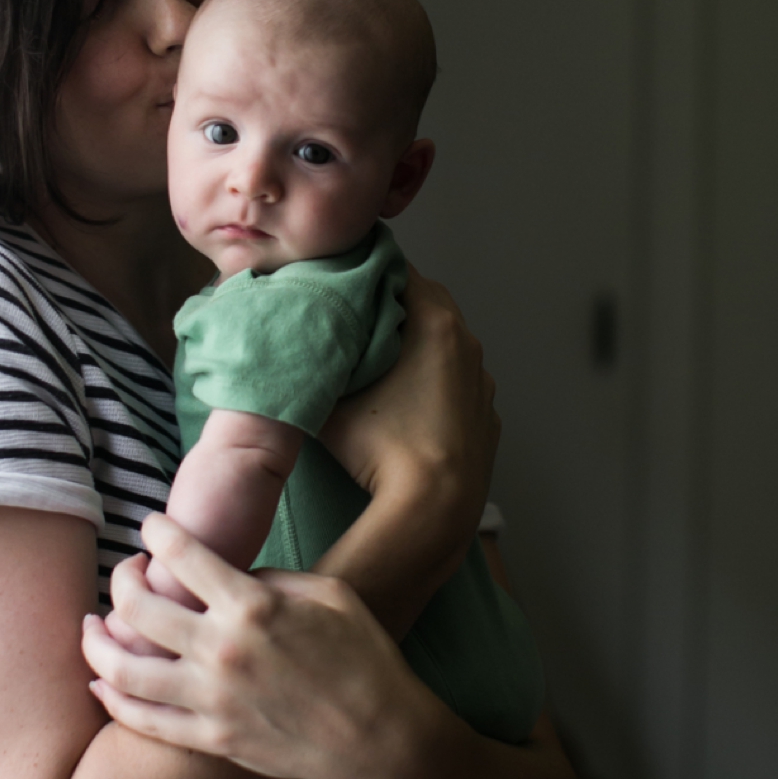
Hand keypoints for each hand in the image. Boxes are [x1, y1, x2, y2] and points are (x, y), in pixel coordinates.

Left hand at [81, 514, 444, 778]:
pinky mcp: (211, 740)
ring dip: (96, 641)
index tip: (150, 527)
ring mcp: (212, 700)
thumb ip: (271, 579)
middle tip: (126, 570)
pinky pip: (144, 720)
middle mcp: (222, 651)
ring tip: (91, 625)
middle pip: (137, 607)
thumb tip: (231, 578)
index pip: (181, 555)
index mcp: (253, 606)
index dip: (156, 532)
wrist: (379, 739)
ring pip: (124, 669)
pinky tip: (101, 683)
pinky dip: (113, 700)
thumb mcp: (329, 595)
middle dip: (120, 578)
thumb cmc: (364, 658)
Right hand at [321, 267, 498, 559]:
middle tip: (352, 318)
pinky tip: (405, 406)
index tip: (340, 282)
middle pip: (426, 302)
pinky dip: (433, 382)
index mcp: (435, 323)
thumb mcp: (328, 399)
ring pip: (445, 344)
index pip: (399, 270)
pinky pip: (456, 383)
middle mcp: (468, 345)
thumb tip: (291, 352)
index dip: (365, 272)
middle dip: (389, 305)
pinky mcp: (486, 417)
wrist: (434, 508)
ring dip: (414, 345)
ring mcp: (481, 383)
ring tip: (376, 364)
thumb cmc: (382, 448)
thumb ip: (312, 367)